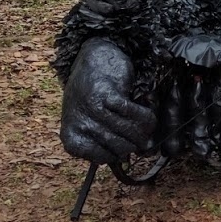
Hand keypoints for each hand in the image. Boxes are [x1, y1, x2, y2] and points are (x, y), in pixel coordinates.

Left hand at [60, 39, 155, 163]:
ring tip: (149, 127)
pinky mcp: (107, 94)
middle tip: (143, 139)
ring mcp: (92, 108)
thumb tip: (125, 161)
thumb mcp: (89, 122)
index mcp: (71, 136)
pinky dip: (146, 116)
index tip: (126, 148)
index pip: (102, 159)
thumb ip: (103, 142)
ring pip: (128, 132)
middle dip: (136, 144)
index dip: (120, 155)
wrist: (94, 59)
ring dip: (144, 131)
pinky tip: (148, 113)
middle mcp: (80, 123)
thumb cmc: (94, 94)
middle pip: (119, 147)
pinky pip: (134, 114)